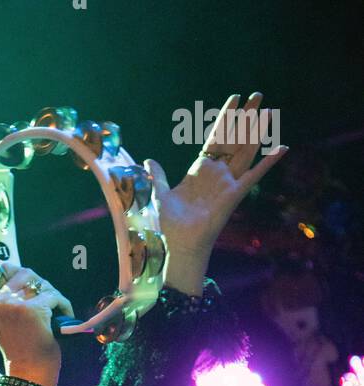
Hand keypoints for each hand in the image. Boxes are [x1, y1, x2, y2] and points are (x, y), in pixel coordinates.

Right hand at [0, 266, 74, 375]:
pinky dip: (63, 306)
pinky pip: (54, 296)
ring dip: (53, 296)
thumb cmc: (22, 347)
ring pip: (42, 284)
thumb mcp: (7, 319)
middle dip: (41, 286)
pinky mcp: (32, 309)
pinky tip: (62, 318)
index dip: (19, 273)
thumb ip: (9, 295)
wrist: (28, 374)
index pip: (1, 268)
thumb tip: (21, 270)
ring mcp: (13, 304)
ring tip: (55, 313)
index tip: (30, 282)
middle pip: (26, 274)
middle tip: (48, 303)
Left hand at [144, 92, 288, 260]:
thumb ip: (158, 176)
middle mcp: (217, 174)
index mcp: (200, 170)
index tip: (235, 99)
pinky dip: (268, 162)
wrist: (177, 245)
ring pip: (246, 150)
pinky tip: (282, 148)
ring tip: (267, 110)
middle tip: (258, 95)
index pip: (216, 138)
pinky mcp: (234, 194)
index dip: (226, 118)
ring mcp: (227, 183)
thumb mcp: (160, 194)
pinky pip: (254, 175)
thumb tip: (148, 160)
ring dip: (257, 130)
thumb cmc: (169, 225)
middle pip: (235, 138)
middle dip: (246, 116)